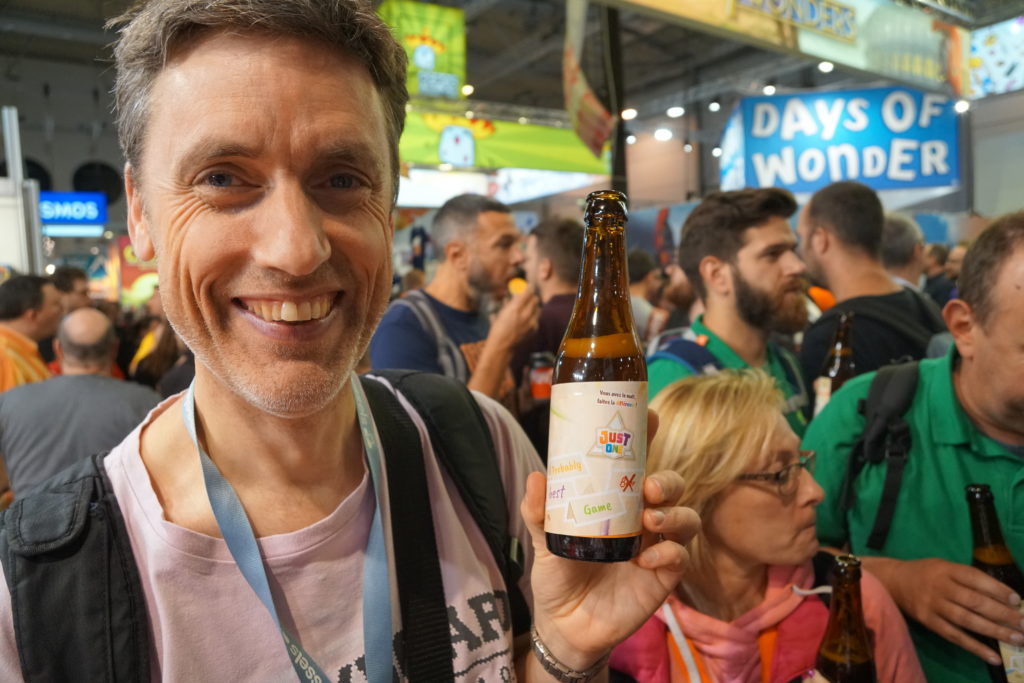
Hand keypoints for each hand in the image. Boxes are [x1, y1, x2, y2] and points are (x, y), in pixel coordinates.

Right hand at [488, 291, 538, 349]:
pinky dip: (533, 317)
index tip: (528, 286)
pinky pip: (536, 319)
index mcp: (514, 308)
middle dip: (531, 297)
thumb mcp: (501, 313)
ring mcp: (531, 323)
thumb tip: (513, 295)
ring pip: (538, 308)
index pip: (527, 292)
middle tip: (528, 297)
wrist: (502, 346)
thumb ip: (509, 303)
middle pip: (535, 299)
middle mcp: (525, 314)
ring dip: (533, 306)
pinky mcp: (534, 329)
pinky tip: (526, 320)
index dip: (529, 288)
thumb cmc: (497, 329)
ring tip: (527, 308)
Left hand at [520, 410, 700, 670]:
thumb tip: (535, 478)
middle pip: (672, 486)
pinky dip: (669, 555)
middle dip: (668, 480)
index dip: (648, 436)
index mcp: (616, 500)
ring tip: (651, 522)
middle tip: (649, 487)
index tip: (650, 416)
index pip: (638, 462)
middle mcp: (642, 518)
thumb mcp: (542, 540)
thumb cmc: (558, 574)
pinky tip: (645, 562)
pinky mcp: (663, 578)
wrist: (564, 625)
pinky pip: (679, 559)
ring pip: (685, 519)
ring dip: (675, 515)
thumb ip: (538, 512)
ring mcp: (656, 547)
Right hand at [882, 557, 1023, 665]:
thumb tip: (1001, 597)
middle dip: (1002, 614)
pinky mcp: (929, 622)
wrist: (893, 581)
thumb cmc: (926, 573)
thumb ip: (967, 578)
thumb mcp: (945, 566)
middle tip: (1023, 624)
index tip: (1016, 600)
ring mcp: (933, 606)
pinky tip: (993, 657)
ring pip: (966, 620)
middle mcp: (940, 587)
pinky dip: (975, 648)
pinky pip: (954, 636)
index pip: (974, 578)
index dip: (996, 589)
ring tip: (1017, 639)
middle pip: (973, 601)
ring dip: (994, 631)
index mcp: (946, 570)